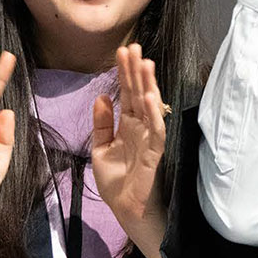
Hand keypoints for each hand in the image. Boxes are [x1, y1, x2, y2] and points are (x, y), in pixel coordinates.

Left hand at [92, 44, 166, 234]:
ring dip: (148, 85)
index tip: (123, 51)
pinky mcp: (155, 153)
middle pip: (139, 93)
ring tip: (144, 63)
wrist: (126, 211)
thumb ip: (102, 124)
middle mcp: (141, 127)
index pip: (127, 93)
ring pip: (151, 106)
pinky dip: (155, 114)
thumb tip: (102, 96)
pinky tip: (152, 98)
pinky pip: (157, 130)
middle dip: (136, 70)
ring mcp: (150, 138)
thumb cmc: (117, 182)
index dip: (125, 73)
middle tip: (133, 46)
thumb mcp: (100, 150)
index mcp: (128, 124)